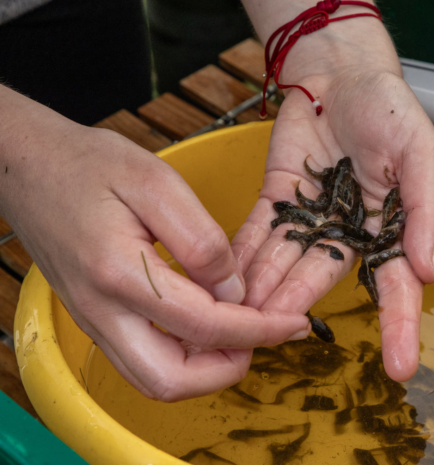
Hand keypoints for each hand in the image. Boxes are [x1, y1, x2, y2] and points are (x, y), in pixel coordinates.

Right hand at [0, 87, 310, 400]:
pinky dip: (184, 357)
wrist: (26, 165)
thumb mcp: (157, 182)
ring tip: (242, 331)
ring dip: (206, 368)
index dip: (259, 330)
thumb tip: (235, 292)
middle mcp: (102, 312)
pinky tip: (208, 325)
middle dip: (229, 367)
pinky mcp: (95, 319)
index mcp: (120, 274)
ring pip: (155, 380)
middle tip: (265, 334)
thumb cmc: (89, 164)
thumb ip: (201, 241)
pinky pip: (143, 361)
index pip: (205, 327)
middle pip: (172, 380)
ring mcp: (94, 322)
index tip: (294, 323)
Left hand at [230, 16, 433, 381]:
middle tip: (276, 333)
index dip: (400, 327)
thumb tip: (429, 271)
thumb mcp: (423, 152)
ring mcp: (311, 218)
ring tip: (240, 317)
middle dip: (300, 306)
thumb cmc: (391, 110)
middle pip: (326, 278)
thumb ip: (428, 210)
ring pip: (285, 261)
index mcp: (391, 227)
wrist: (342, 74)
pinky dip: (243, 257)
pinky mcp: (278, 200)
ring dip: (263, 289)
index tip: (401, 368)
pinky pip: (259, 232)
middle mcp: (349, 232)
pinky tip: (225, 284)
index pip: (397, 285)